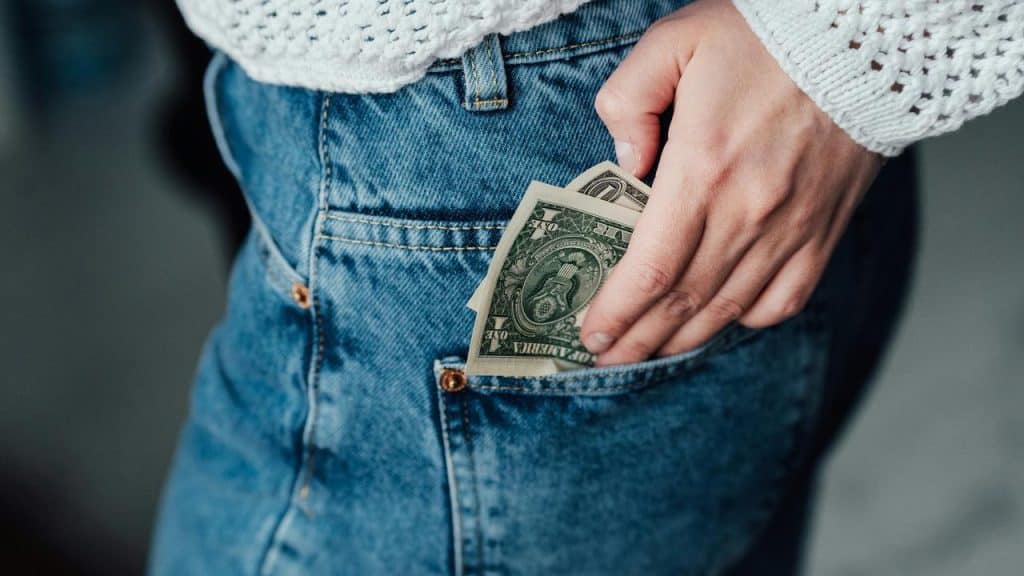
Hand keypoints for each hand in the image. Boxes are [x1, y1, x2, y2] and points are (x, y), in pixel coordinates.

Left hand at [581, 0, 881, 365]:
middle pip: (680, 301)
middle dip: (636, 339)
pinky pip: (784, 299)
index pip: (648, 269)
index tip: (589, 334)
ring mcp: (791, 229)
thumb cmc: (764, 35)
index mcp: (702, 169)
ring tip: (647, 353)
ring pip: (727, 309)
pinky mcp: (824, 231)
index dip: (615, 312)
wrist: (866, 37)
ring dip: (681, 339)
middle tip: (604, 358)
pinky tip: (722, 321)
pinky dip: (748, 320)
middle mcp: (747, 213)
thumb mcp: (673, 41)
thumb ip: (628, 101)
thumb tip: (623, 165)